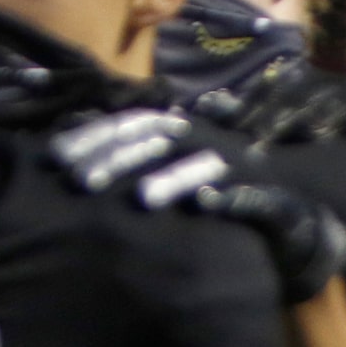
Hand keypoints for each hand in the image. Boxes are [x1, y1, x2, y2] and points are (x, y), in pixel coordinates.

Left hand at [50, 110, 345, 304]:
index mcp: (182, 133)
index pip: (132, 123)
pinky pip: (250, 198)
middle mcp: (209, 143)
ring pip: (201, 165)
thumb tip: (70, 141)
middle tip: (83, 183)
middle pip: (158, 141)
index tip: (57, 158)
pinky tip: (204, 205)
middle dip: (120, 159)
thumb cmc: (215, 198)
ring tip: (142, 199)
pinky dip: (229, 198)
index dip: (96, 136)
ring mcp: (241, 170)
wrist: (288, 223)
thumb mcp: (171, 174)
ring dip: (172, 178)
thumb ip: (130, 160)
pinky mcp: (271, 201)